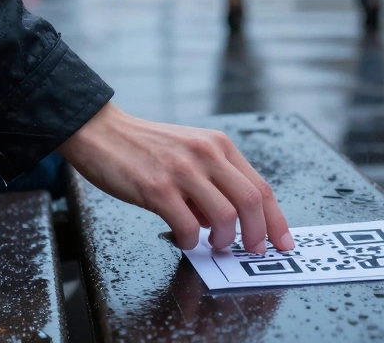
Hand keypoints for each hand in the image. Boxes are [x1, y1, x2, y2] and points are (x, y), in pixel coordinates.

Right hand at [58, 103, 293, 253]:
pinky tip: (183, 239)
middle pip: (251, 202)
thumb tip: (226, 223)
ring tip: (212, 244)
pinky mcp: (157, 188)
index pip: (261, 187)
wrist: (101, 131)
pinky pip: (188, 227)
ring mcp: (182, 170)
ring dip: (223, 241)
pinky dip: (190, 242)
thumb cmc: (145, 146)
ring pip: (225, 217)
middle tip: (251, 252)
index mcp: (219, 146)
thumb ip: (213, 181)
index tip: (283, 243)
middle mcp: (207, 154)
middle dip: (257, 236)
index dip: (276, 220)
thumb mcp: (190, 151)